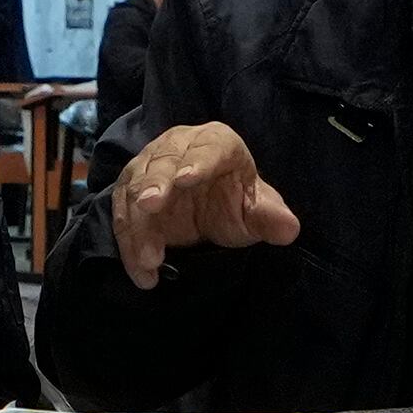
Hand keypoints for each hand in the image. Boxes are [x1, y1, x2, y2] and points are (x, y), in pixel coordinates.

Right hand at [111, 122, 298, 288]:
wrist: (207, 210)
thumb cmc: (234, 202)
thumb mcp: (255, 213)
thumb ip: (270, 218)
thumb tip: (289, 228)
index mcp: (216, 142)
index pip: (209, 147)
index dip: (198, 161)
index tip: (186, 178)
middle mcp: (178, 146)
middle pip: (163, 162)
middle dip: (155, 186)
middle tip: (151, 208)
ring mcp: (149, 165)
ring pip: (135, 190)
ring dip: (138, 225)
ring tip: (149, 260)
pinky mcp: (129, 189)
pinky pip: (122, 214)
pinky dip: (129, 243)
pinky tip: (142, 270)